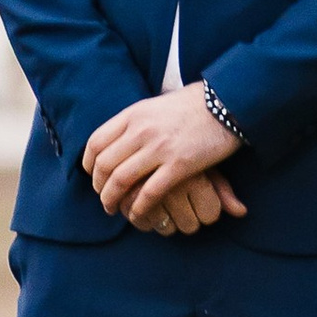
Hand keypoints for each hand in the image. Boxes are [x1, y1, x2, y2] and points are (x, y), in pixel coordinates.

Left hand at [82, 86, 247, 234]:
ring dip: (112, 200)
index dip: (89, 165)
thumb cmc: (193, 104)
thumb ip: (136, 122)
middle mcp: (141, 130)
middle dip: (99, 187)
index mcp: (133, 114)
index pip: (95, 142)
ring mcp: (159, 148)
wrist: (227, 102)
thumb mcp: (157, 105)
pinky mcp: (179, 165)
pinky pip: (149, 193)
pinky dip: (139, 208)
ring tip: (114, 209)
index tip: (93, 176)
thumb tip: (119, 139)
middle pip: (104, 165)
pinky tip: (139, 214)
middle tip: (104, 198)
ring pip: (120, 181)